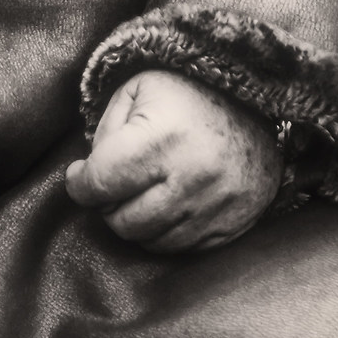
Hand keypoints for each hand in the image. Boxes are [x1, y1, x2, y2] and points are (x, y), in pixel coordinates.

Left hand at [63, 70, 280, 253]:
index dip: (80, 183)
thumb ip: (105, 131)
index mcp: (163, 139)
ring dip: (136, 221)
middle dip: (108, 204)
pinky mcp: (233, 224)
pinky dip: (166, 232)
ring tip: (143, 192)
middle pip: (122, 221)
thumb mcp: (139, 89)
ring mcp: (215, 205)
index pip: (100, 184)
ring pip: (150, 240)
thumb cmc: (188, 93)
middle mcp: (192, 177)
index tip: (81, 175)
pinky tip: (168, 204)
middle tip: (115, 184)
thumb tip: (89, 176)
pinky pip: (182, 248)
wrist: (258, 101)